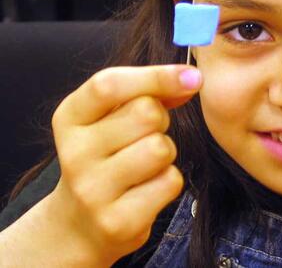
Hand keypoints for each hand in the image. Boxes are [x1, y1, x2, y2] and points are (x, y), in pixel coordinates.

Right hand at [47, 64, 200, 265]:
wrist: (81, 224)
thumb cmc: (107, 158)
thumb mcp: (111, 118)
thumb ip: (147, 92)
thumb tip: (191, 79)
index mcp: (70, 117)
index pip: (110, 85)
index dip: (156, 76)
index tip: (193, 76)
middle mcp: (74, 152)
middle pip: (146, 113)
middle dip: (161, 121)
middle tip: (145, 136)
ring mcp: (92, 190)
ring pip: (160, 148)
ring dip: (166, 153)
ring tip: (146, 165)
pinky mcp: (117, 221)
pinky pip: (170, 181)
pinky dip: (169, 181)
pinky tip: (147, 190)